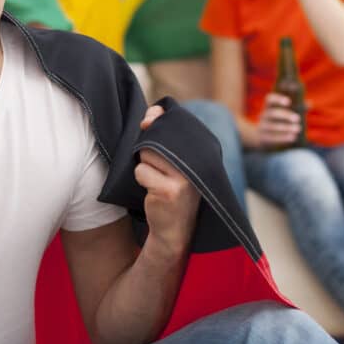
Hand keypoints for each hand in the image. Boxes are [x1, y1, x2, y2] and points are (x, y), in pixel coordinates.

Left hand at [136, 104, 200, 258]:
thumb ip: (163, 135)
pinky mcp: (170, 190)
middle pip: (155, 141)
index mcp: (202, 150)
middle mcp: (198, 162)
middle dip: (149, 153)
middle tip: (159, 169)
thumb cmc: (170, 189)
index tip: (148, 124)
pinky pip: (142, 172)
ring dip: (146, 168)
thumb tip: (151, 113)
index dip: (157, 122)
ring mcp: (185, 177)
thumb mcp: (172, 160)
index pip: (175, 123)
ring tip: (159, 181)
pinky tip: (155, 192)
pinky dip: (142, 181)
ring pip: (146, 155)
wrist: (174, 230)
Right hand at [246, 93, 301, 148]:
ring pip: (273, 126)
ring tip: (298, 129)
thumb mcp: (282, 113)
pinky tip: (293, 137)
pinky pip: (272, 138)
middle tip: (297, 118)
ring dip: (286, 128)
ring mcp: (263, 127)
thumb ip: (295, 108)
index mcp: (268, 107)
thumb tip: (309, 104)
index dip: (278, 99)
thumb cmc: (276, 122)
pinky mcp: (264, 138)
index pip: (269, 99)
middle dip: (285, 115)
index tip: (288, 101)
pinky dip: (283, 137)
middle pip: (273, 113)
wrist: (260, 137)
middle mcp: (264, 116)